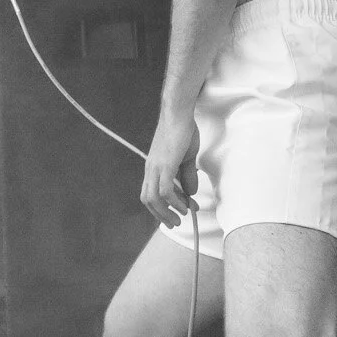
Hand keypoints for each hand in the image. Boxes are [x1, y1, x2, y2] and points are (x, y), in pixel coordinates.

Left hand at [140, 113, 199, 227]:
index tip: (176, 213)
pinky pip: (165, 190)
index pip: (150, 193)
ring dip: (166, 212)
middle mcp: (150, 169)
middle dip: (160, 214)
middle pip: (147, 199)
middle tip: (175, 222)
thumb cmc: (182, 132)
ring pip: (153, 198)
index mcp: (153, 167)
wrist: (178, 113)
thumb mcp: (186, 158)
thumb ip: (186, 176)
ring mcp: (156, 167)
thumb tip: (189, 193)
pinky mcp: (165, 165)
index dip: (161, 207)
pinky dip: (174, 201)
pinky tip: (184, 205)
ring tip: (180, 217)